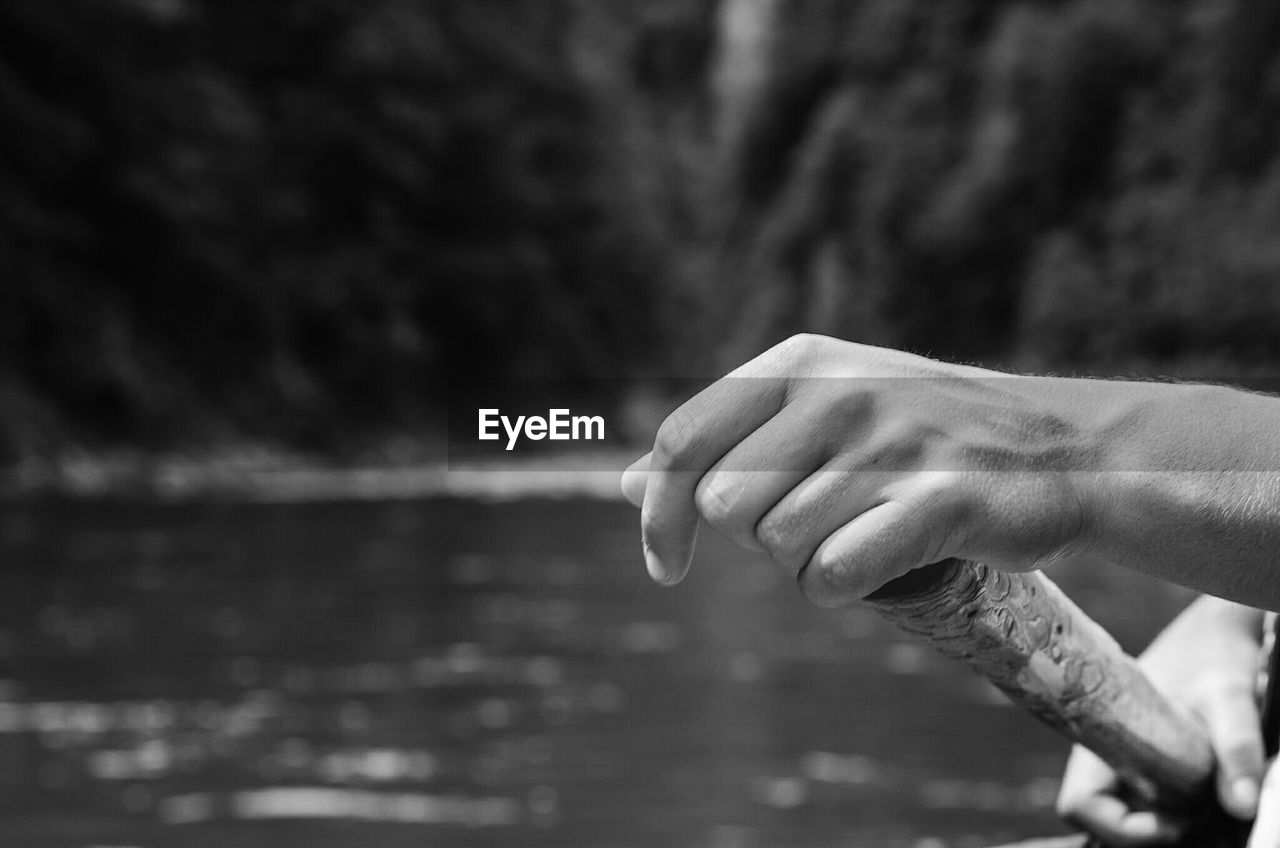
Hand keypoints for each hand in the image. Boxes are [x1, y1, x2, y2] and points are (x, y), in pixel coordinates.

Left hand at [620, 334, 1104, 604]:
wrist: (1066, 447)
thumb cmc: (924, 436)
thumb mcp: (822, 411)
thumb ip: (727, 442)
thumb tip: (625, 483)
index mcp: (799, 361)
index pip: (682, 441)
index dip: (657, 514)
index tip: (667, 567)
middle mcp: (838, 392)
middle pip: (725, 506)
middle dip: (756, 537)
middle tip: (818, 525)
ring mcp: (890, 442)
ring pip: (779, 546)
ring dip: (810, 562)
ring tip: (866, 532)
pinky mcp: (937, 500)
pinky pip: (832, 574)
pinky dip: (843, 586)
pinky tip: (882, 562)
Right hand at [1056, 597, 1265, 845]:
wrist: (1217, 628)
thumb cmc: (1212, 651)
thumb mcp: (1229, 698)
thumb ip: (1237, 749)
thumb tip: (1243, 806)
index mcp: (1101, 735)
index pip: (1079, 805)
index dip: (1120, 827)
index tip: (1174, 818)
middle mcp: (1103, 750)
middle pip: (1104, 816)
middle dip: (1152, 825)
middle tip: (1197, 809)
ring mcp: (1121, 755)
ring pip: (1127, 809)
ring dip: (1166, 813)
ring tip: (1205, 791)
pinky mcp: (1144, 758)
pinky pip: (1147, 797)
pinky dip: (1176, 804)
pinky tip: (1205, 784)